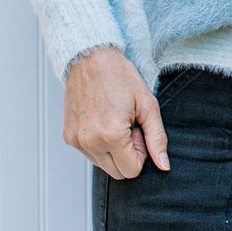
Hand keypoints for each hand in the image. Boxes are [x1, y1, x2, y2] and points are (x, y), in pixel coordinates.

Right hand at [62, 46, 169, 181]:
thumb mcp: (147, 105)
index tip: (137, 130)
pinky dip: (99, 144)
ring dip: (113, 150)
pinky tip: (101, 120)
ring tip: (114, 121)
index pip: (131, 171)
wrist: (89, 57)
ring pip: (103, 165)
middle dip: (127, 155)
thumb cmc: (120, 76)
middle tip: (128, 126)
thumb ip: (157, 138)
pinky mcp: (68, 136)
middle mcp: (89, 142)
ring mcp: (75, 140)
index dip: (140, 153)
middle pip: (117, 173)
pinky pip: (89, 154)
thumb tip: (164, 165)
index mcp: (110, 135)